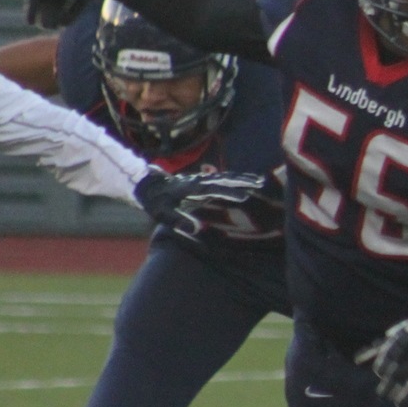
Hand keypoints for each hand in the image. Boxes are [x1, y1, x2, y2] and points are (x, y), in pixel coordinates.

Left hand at [134, 169, 270, 239]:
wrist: (146, 184)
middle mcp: (199, 180)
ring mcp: (200, 178)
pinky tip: (244, 180)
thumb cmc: (154, 202)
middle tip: (261, 183)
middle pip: (225, 179)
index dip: (230, 193)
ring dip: (243, 178)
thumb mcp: (163, 215)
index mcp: (192, 189)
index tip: (245, 197)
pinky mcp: (201, 179)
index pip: (215, 190)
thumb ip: (180, 221)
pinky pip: (221, 177)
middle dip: (244, 181)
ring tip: (260, 180)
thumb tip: (198, 229)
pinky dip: (235, 178)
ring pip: (225, 176)